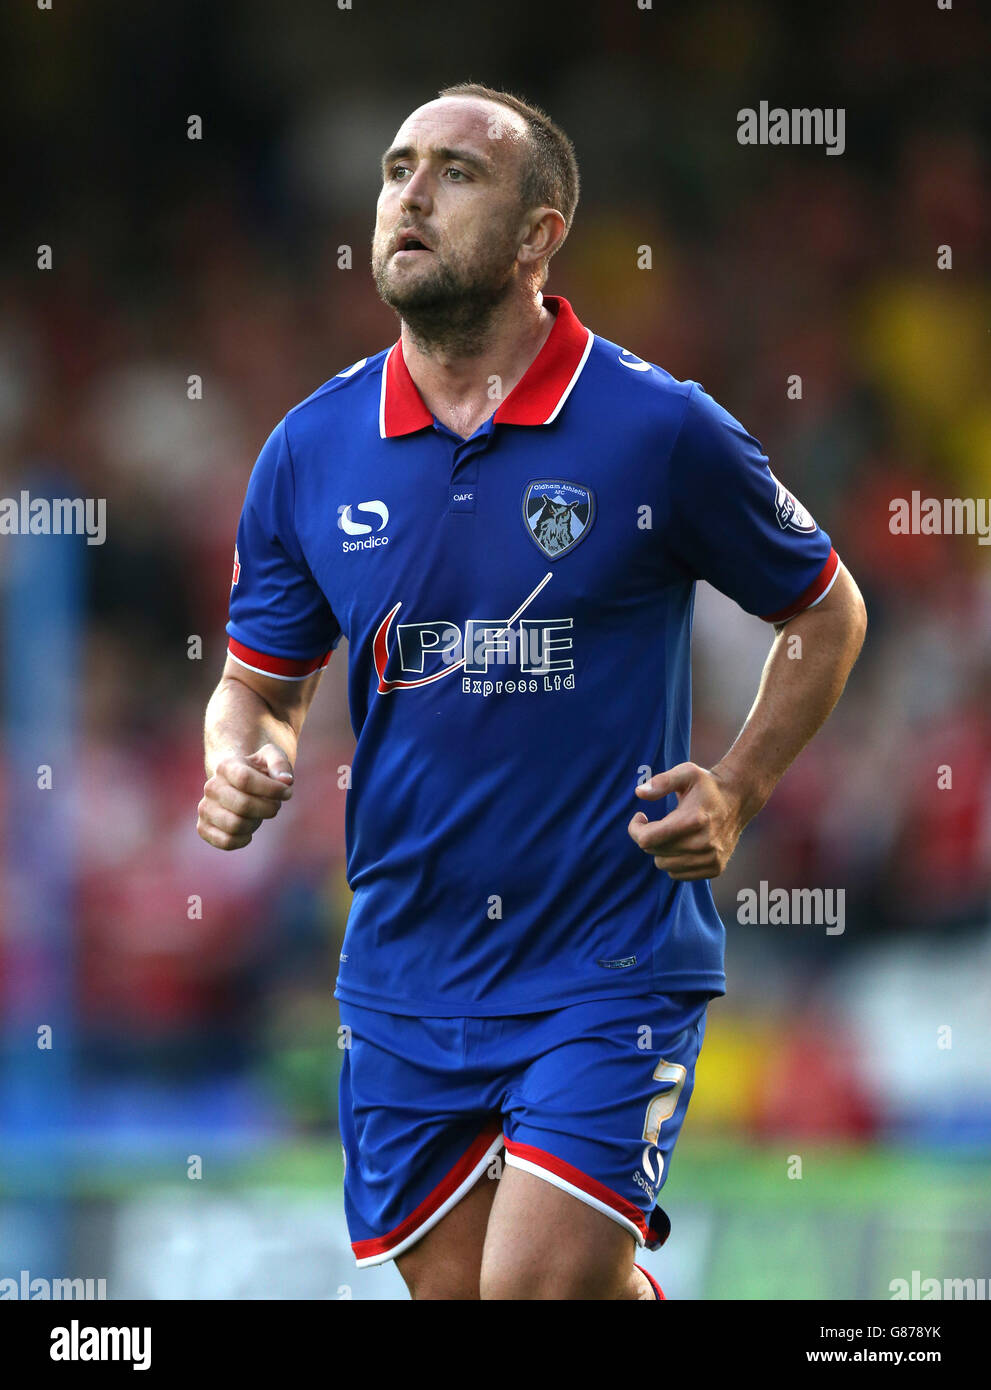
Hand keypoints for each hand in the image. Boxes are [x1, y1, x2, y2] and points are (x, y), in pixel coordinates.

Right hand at [197, 743, 294, 850]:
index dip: (271, 789)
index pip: (245, 779)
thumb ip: (280, 763)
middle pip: (243, 805)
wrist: (236, 784)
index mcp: (226, 766)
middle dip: (268, 808)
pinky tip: (248, 830)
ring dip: (256, 823)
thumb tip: (286, 781)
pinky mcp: (203, 827)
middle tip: (275, 805)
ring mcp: (205, 808)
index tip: (287, 792)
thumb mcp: (272, 757)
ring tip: (258, 815)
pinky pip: (226, 842)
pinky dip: (243, 839)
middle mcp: (211, 787)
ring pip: (235, 825)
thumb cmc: (259, 771)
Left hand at [627, 762, 748, 880]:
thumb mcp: (686, 773)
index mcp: (693, 820)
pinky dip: (674, 862)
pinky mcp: (715, 868)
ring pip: (664, 866)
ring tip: (671, 833)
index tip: (640, 816)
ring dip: (661, 851)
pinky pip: (678, 875)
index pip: (648, 839)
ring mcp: (711, 858)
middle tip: (655, 823)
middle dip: (649, 837)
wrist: (739, 799)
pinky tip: (682, 844)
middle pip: (655, 852)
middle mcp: (704, 843)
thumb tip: (639, 793)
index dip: (635, 829)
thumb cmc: (707, 785)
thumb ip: (661, 782)